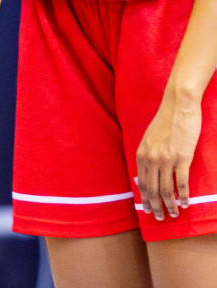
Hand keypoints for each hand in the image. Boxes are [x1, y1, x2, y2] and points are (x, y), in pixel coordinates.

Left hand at [136, 90, 201, 219]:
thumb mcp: (149, 139)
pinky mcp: (182, 158)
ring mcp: (166, 159)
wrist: (178, 107)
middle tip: (159, 218)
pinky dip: (182, 196)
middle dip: (155, 205)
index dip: (144, 198)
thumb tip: (147, 171)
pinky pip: (181, 183)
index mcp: (142, 154)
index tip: (146, 208)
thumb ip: (148, 154)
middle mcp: (151, 158)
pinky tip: (184, 204)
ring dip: (169, 205)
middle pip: (152, 189)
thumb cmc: (166, 121)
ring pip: (165, 189)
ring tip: (173, 214)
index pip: (141, 182)